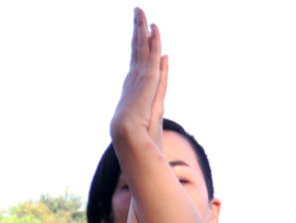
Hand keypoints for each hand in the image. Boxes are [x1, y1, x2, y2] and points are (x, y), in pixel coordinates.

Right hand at [110, 7, 167, 145]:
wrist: (130, 137)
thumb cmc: (139, 130)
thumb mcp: (154, 103)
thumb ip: (161, 78)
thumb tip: (166, 57)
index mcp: (134, 85)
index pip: (138, 59)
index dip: (140, 43)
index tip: (142, 30)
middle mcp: (135, 77)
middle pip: (137, 47)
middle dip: (138, 28)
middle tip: (137, 12)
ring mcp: (140, 76)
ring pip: (141, 46)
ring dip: (141, 27)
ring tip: (140, 11)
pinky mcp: (147, 78)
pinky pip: (151, 53)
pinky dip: (153, 39)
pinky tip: (154, 27)